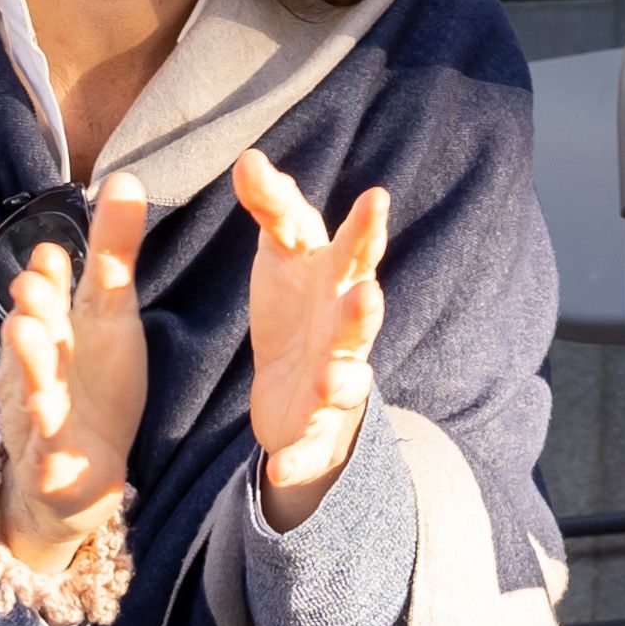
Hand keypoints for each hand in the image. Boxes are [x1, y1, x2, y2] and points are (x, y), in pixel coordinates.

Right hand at [0, 184, 153, 582]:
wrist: (78, 475)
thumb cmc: (93, 385)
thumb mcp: (110, 316)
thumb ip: (113, 252)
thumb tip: (124, 176)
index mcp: (52, 331)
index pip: (48, 298)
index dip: (49, 277)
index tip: (52, 251)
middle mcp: (36, 369)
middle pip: (31, 337)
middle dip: (33, 310)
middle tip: (34, 283)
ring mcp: (37, 415)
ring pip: (30, 388)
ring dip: (29, 362)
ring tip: (28, 331)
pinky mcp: (49, 461)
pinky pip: (45, 445)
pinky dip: (43, 430)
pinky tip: (45, 413)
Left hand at [232, 150, 391, 528]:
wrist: (296, 391)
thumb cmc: (297, 306)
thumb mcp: (284, 252)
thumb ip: (273, 206)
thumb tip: (248, 157)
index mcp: (338, 281)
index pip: (353, 248)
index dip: (366, 227)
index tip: (375, 198)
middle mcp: (345, 330)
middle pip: (362, 317)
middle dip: (365, 308)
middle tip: (367, 292)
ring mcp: (334, 379)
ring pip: (346, 379)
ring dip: (342, 379)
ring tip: (332, 379)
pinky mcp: (312, 427)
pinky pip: (306, 447)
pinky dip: (296, 458)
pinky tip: (278, 468)